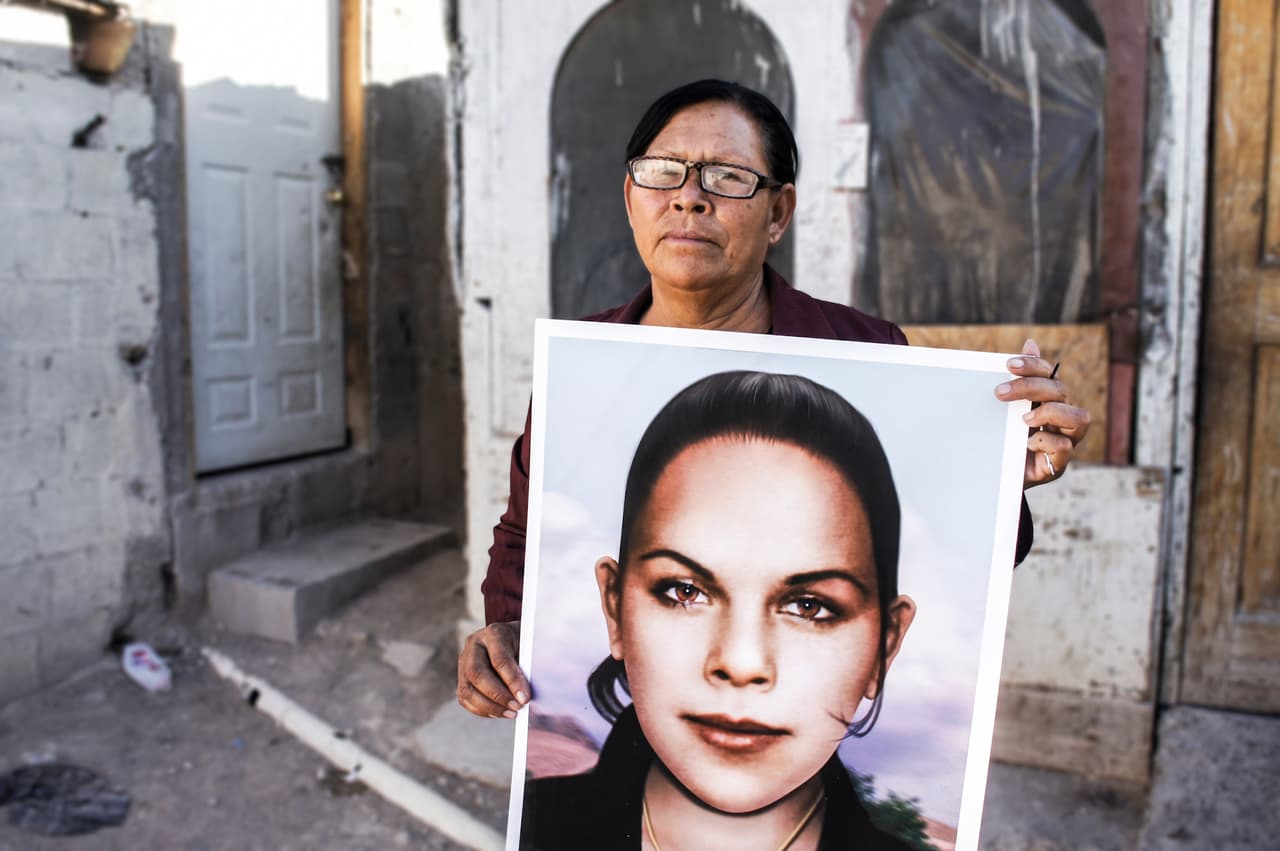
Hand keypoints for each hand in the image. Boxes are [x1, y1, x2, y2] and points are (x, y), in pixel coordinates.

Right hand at [456, 620, 530, 718]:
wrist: (510, 638)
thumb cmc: (523, 643)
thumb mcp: (528, 646)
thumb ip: (527, 664)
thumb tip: (526, 693)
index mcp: (493, 633)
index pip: (499, 659)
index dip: (512, 681)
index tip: (525, 697)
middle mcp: (474, 645)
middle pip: (477, 674)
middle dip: (497, 695)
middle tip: (516, 707)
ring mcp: (464, 661)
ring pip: (467, 689)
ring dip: (489, 707)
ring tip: (511, 713)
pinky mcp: (461, 677)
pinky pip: (465, 698)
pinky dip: (482, 710)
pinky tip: (499, 712)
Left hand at [995, 339, 1090, 487]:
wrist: (995, 477)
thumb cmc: (1005, 440)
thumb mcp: (1004, 410)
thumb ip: (1017, 381)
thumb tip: (1030, 343)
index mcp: (1049, 401)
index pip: (1050, 375)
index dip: (1034, 366)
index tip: (1009, 365)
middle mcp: (1061, 419)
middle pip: (1061, 392)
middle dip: (1031, 387)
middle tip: (1000, 393)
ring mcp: (1064, 442)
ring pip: (1079, 418)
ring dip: (1050, 413)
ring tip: (1023, 419)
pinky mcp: (1057, 464)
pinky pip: (1065, 448)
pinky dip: (1046, 441)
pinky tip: (1027, 443)